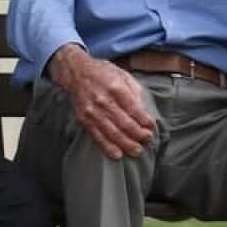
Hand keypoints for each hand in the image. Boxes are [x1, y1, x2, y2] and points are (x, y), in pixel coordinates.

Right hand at [48, 44, 154, 159]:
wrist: (75, 72)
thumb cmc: (102, 73)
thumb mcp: (122, 74)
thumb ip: (134, 92)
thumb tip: (144, 111)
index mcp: (115, 87)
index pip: (134, 109)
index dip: (145, 121)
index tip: (151, 127)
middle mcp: (102, 100)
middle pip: (124, 123)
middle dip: (138, 135)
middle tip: (148, 140)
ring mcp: (91, 111)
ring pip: (111, 133)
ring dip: (126, 144)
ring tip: (137, 151)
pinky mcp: (83, 119)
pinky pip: (96, 136)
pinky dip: (107, 147)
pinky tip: (117, 154)